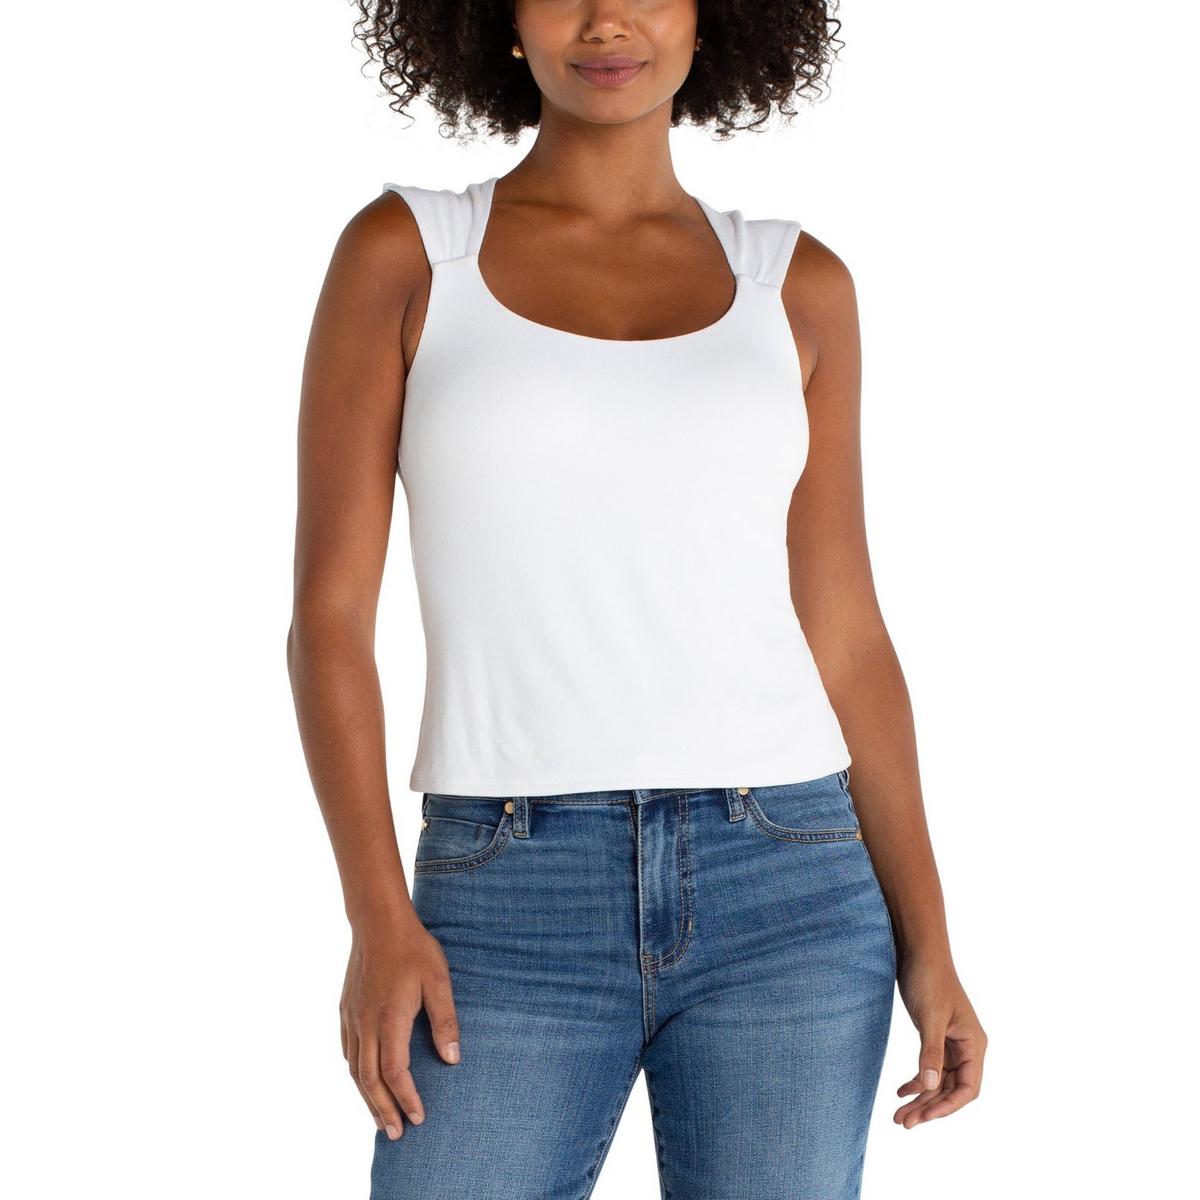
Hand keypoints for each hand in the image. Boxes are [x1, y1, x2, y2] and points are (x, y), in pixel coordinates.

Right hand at [339, 912, 461, 1138]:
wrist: (378, 921)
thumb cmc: (413, 948)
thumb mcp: (438, 980)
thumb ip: (445, 1020)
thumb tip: (452, 1059)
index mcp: (389, 1019)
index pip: (396, 1073)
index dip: (407, 1099)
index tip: (419, 1118)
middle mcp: (365, 1024)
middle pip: (370, 1080)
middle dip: (382, 1110)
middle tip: (394, 1135)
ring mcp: (351, 1017)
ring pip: (355, 1069)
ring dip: (367, 1097)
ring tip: (379, 1117)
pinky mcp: (345, 1009)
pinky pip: (347, 1051)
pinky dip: (356, 1073)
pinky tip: (364, 1080)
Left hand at [894, 951, 986, 1127]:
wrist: (918, 950)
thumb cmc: (929, 979)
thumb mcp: (929, 1018)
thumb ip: (930, 1052)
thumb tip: (930, 1087)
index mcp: (974, 1044)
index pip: (968, 1088)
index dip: (947, 1106)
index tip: (924, 1117)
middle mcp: (966, 1046)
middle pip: (951, 1089)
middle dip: (929, 1107)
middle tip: (903, 1122)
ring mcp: (951, 1042)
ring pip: (939, 1080)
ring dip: (921, 1097)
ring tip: (898, 1114)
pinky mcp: (935, 1035)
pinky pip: (930, 1067)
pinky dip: (917, 1080)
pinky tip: (901, 1090)